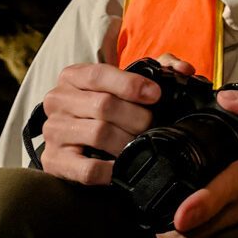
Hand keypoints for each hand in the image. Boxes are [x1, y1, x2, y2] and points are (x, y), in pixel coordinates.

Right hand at [40, 62, 160, 183]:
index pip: (99, 74)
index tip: (156, 95)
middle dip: (136, 117)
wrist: (77, 138)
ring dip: (127, 141)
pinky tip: (124, 166)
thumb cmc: (107, 104)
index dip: (131, 84)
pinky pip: (87, 169)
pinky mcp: (54, 162)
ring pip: (98, 134)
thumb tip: (184, 69)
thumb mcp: (126, 81)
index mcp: (73, 76)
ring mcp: (53, 131)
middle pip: (103, 105)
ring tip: (141, 143)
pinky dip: (111, 170)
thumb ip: (158, 67)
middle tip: (152, 125)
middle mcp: (57, 100)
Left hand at [156, 86, 237, 237]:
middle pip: (216, 223)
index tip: (180, 214)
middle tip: (154, 228)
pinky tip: (195, 230)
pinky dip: (211, 236)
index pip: (234, 184)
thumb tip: (223, 96)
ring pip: (219, 236)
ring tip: (163, 232)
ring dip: (192, 237)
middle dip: (183, 230)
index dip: (206, 201)